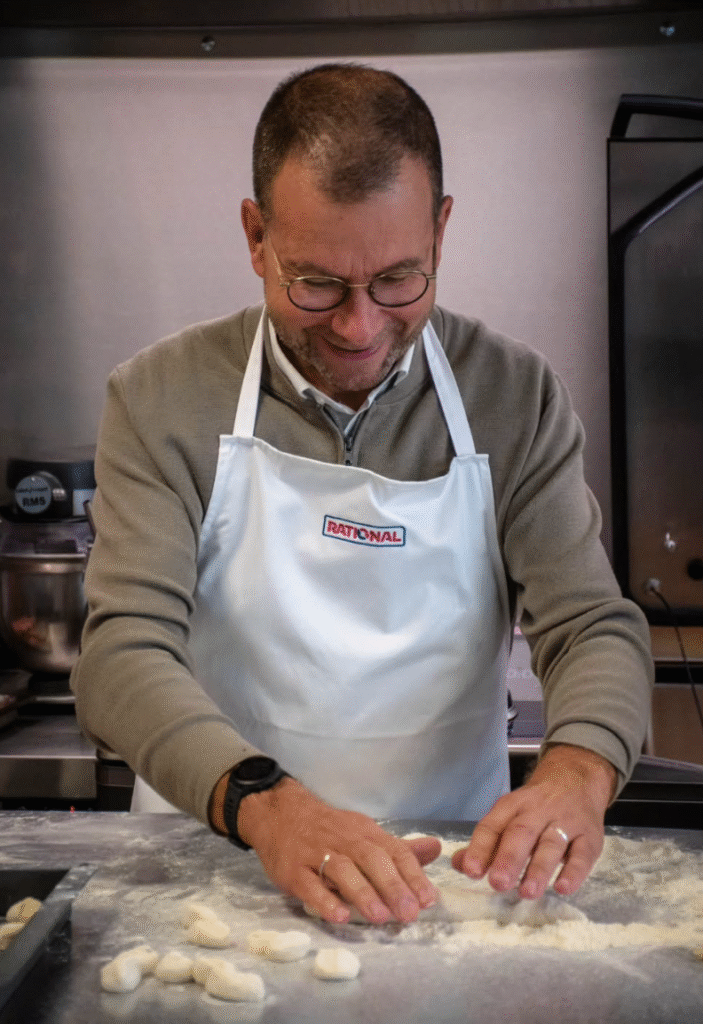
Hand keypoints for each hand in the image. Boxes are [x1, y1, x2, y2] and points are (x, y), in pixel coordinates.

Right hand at [237, 777, 440, 924]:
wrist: (281, 814)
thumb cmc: (331, 831)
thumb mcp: (366, 833)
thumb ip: (399, 848)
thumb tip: (435, 849)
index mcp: (366, 833)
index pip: (394, 851)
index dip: (413, 875)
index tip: (428, 899)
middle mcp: (344, 840)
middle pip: (371, 859)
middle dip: (392, 885)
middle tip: (409, 913)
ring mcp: (317, 854)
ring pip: (342, 870)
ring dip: (362, 892)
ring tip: (380, 917)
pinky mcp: (293, 869)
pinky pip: (310, 884)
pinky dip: (324, 900)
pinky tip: (339, 916)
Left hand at [452, 744, 616, 899]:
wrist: (576, 778)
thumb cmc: (536, 807)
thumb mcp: (508, 816)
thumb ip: (486, 843)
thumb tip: (460, 865)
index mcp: (512, 806)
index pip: (493, 825)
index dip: (480, 848)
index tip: (471, 871)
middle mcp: (537, 811)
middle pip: (521, 833)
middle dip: (508, 859)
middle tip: (497, 883)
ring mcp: (566, 822)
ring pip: (551, 844)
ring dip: (539, 869)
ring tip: (527, 892)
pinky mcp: (590, 836)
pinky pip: (582, 854)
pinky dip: (574, 871)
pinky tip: (564, 888)